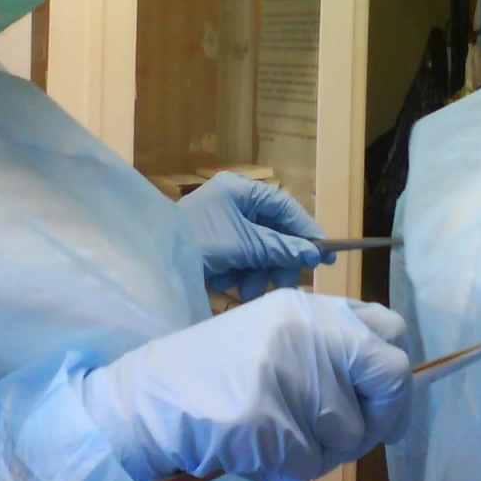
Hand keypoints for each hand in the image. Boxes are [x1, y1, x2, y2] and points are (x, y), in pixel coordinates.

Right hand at [79, 289, 412, 480]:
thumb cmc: (218, 374)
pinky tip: (255, 447)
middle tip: (349, 435)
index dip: (396, 374)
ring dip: (321, 449)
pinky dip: (287, 468)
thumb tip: (396, 388)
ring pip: (350, 434)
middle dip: (380, 417)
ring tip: (275, 432)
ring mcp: (287, 373)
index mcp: (311, 308)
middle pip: (390, 378)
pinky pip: (310, 464)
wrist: (149, 400)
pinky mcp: (266, 419)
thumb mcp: (278, 337)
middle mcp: (307, 331)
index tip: (386, 402)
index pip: (391, 329)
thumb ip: (332, 350)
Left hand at [177, 171, 335, 298]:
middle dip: (277, 260)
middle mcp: (234, 202)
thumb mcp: (246, 245)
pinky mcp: (215, 244)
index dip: (306, 230)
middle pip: (273, 231)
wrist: (155, 263)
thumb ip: (282, 248)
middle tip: (284, 283)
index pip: (285, 206)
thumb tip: (314, 254)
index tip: (325, 254)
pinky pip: (240, 258)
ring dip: (257, 272)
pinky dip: (239, 273)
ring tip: (246, 290)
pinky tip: (228, 284)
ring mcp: (223, 223)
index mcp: (241, 190)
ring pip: (258, 249)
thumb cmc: (202, 241)